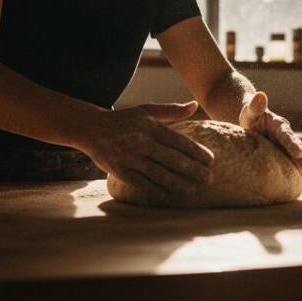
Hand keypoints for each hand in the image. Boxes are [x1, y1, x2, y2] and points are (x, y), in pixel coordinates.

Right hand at [79, 101, 213, 197]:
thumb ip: (171, 110)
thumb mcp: (146, 110)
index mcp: (150, 126)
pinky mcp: (119, 170)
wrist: (90, 128)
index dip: (196, 151)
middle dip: (192, 170)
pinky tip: (169, 196)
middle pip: (172, 159)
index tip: (211, 160)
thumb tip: (194, 104)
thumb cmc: (124, 120)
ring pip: (158, 173)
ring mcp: (129, 157)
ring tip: (194, 189)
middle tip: (209, 179)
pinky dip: (155, 190)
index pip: (178, 141)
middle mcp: (141, 141)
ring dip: (178, 183)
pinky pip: (140, 183)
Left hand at [239, 91, 301, 188]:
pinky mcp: (285, 155)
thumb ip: (255, 105)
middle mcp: (286, 137)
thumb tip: (260, 94)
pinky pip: (294, 166)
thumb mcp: (250, 111)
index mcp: (279, 126)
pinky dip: (301, 176)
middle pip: (296, 149)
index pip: (286, 135)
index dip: (292, 144)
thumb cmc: (250, 115)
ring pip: (298, 159)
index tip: (299, 153)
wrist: (254, 120)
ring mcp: (287, 147)